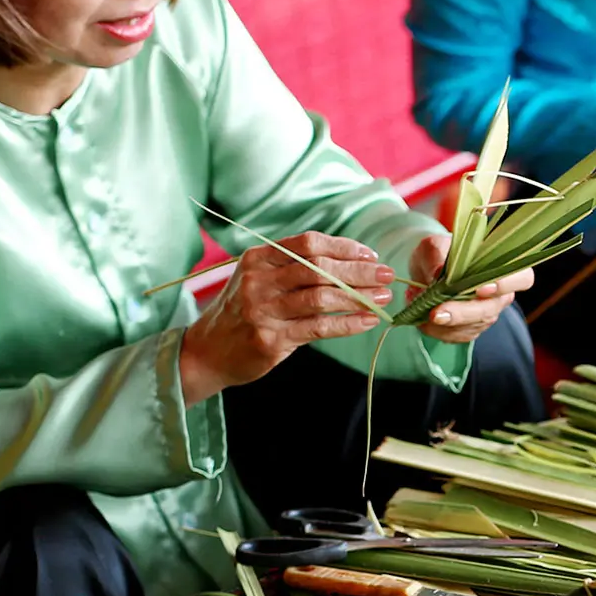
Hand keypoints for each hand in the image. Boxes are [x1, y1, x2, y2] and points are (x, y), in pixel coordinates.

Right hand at [178, 232, 390, 397]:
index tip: (370, 256)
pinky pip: (319, 328)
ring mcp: (263, 310)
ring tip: (383, 299)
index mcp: (258, 258)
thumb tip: (349, 262)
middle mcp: (259, 280)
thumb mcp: (258, 279)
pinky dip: (348, 324)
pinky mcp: (271, 339)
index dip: (344, 248)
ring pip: (322, 298)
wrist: (208, 352)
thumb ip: (292, 267)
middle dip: (359, 272)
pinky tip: (368, 321)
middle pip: (319, 269)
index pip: (309, 244)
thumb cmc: (243, 312)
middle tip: (387, 275)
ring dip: (359, 298)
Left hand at [408, 233, 530, 343]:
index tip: (481, 289)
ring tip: (420, 310)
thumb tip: (439, 274)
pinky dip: (437, 331)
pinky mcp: (470, 328)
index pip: (522, 278)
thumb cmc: (437, 252)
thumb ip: (437, 257)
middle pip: (490, 309)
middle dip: (462, 314)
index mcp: (500, 267)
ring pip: (472, 327)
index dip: (506, 285)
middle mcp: (499, 294)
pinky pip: (458, 337)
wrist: (426, 269)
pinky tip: (422, 320)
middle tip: (436, 314)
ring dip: (444, 325)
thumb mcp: (433, 246)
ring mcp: (485, 313)